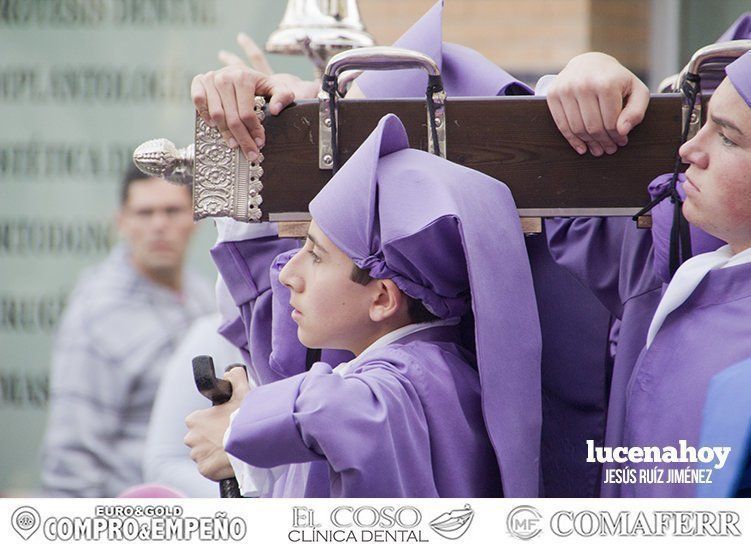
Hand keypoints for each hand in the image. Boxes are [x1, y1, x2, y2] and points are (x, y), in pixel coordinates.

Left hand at [184, 366, 250, 481]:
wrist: (251, 442)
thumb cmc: (244, 417)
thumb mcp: (242, 392)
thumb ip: (235, 377)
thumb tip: (231, 372)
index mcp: (195, 420)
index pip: (197, 422)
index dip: (210, 422)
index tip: (223, 424)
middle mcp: (191, 438)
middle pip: (199, 440)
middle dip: (209, 440)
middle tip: (228, 437)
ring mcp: (198, 456)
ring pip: (203, 455)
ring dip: (214, 453)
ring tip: (231, 450)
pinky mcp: (205, 470)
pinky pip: (209, 469)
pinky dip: (217, 467)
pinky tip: (230, 461)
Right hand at [191, 33, 318, 160]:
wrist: (241, 71)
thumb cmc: (259, 84)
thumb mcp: (275, 87)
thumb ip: (283, 96)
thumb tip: (275, 110)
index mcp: (243, 77)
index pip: (247, 113)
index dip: (254, 131)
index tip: (260, 144)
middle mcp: (225, 76)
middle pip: (232, 118)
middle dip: (242, 139)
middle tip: (249, 153)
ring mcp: (210, 78)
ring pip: (216, 115)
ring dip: (225, 133)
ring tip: (234, 144)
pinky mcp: (199, 81)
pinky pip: (198, 102)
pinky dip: (204, 115)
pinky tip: (214, 125)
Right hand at [546, 52, 649, 155]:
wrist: (588, 63)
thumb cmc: (615, 80)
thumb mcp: (636, 90)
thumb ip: (636, 111)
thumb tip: (622, 131)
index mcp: (606, 83)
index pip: (611, 122)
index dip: (617, 136)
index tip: (621, 142)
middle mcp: (583, 84)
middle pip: (593, 127)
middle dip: (603, 142)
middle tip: (608, 149)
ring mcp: (565, 89)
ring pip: (577, 128)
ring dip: (588, 143)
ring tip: (596, 149)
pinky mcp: (553, 94)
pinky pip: (561, 124)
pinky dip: (572, 140)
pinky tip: (581, 147)